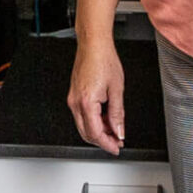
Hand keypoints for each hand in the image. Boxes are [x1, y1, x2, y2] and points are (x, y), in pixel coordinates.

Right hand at [66, 27, 126, 153]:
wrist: (93, 45)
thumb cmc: (104, 61)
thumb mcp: (117, 90)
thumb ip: (117, 114)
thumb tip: (119, 131)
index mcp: (86, 102)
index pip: (95, 133)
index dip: (107, 144)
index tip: (116, 148)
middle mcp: (75, 102)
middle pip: (87, 133)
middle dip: (103, 140)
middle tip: (117, 141)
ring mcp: (73, 99)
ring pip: (84, 125)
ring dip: (99, 131)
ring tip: (115, 129)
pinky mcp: (74, 96)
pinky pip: (82, 115)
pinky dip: (94, 121)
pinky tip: (106, 119)